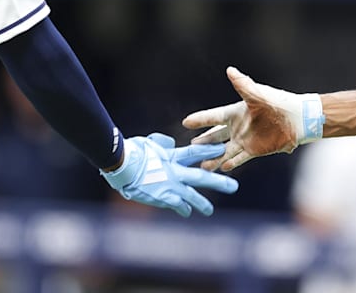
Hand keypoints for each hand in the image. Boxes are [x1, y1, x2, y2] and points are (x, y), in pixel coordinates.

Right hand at [101, 133, 237, 216]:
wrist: (121, 164)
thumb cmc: (131, 151)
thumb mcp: (149, 142)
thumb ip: (163, 142)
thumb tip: (170, 143)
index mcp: (171, 155)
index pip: (195, 153)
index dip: (210, 151)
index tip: (223, 149)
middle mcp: (174, 171)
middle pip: (201, 176)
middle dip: (219, 182)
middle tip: (234, 187)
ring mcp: (169, 185)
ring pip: (191, 196)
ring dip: (202, 204)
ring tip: (209, 211)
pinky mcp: (161, 197)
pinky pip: (175, 205)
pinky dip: (181, 208)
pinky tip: (187, 212)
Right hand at [182, 66, 323, 171]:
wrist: (298, 119)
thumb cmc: (278, 102)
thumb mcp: (258, 94)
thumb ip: (243, 85)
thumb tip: (230, 70)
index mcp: (236, 112)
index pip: (213, 116)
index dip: (200, 119)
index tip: (186, 122)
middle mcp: (238, 127)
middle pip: (215, 136)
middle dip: (203, 142)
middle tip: (190, 148)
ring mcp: (245, 140)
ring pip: (224, 150)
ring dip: (213, 157)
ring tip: (202, 165)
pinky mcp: (254, 150)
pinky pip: (239, 158)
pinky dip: (230, 163)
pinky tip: (221, 168)